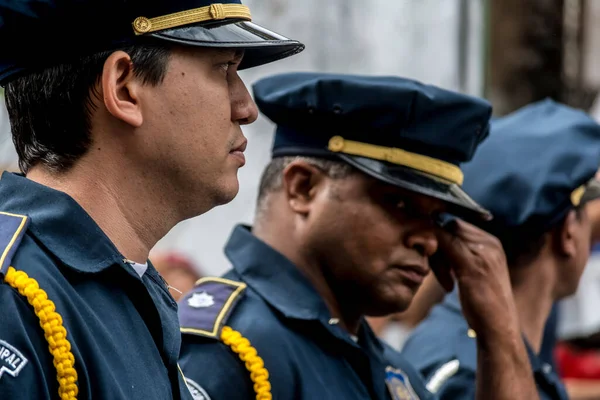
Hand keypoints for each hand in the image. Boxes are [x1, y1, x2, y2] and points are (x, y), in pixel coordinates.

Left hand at [430, 219, 517, 336]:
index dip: (442, 239)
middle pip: (450, 227)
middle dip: (436, 244)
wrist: (499, 328)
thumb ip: (462, 254)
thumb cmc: (484, 304)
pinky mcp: (472, 264)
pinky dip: (435, 258)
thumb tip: (439, 242)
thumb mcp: (474, 272)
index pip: (458, 225)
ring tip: (446, 281)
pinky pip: (443, 244)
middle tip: (439, 270)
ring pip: (444, 234)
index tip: (439, 261)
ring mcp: (483, 252)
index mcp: (492, 242)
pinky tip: (446, 283)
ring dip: (435, 255)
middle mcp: (490, 242)